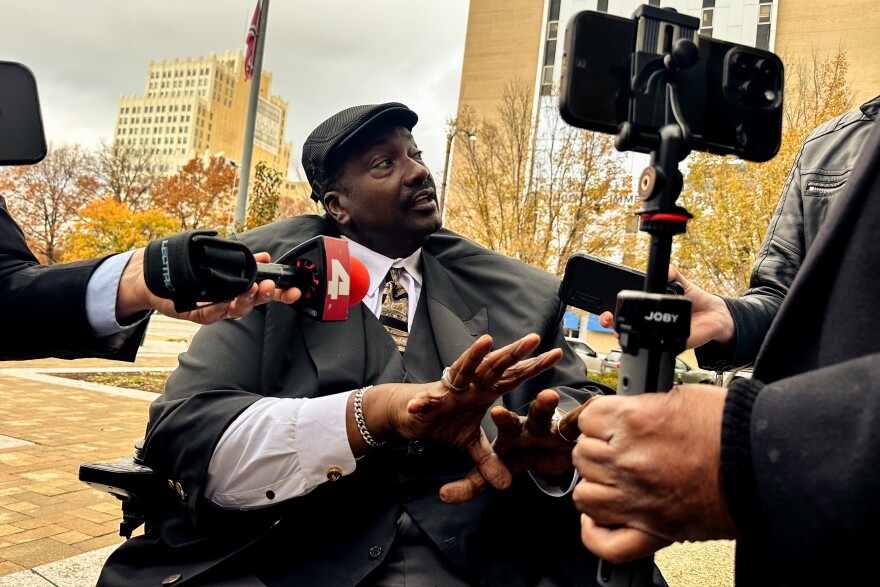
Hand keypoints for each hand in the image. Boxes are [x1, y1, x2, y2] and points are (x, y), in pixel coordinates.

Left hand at [118, 250, 300, 324]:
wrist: (156, 277)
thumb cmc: (189, 270)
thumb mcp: (219, 259)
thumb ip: (243, 261)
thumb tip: (264, 256)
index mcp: (238, 290)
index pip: (265, 293)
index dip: (282, 294)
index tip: (295, 292)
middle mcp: (230, 302)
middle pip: (254, 303)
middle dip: (266, 296)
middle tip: (271, 287)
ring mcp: (215, 309)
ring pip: (235, 310)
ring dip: (245, 301)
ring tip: (252, 289)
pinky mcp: (196, 314)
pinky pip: (211, 314)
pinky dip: (220, 308)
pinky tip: (225, 301)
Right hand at [379, 333, 562, 491]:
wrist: (409, 414)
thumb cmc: (443, 421)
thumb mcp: (471, 445)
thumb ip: (490, 461)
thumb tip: (506, 485)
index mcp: (484, 391)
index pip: (514, 376)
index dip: (534, 366)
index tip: (557, 354)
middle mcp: (470, 385)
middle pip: (496, 366)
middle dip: (514, 353)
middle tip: (534, 339)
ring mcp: (450, 389)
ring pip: (465, 369)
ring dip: (474, 356)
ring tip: (486, 342)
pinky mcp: (429, 401)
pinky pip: (430, 399)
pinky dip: (426, 400)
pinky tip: (425, 399)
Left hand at [439, 389, 590, 503]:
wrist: (557, 448)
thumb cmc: (526, 452)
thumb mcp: (502, 467)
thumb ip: (474, 482)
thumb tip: (443, 496)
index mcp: (510, 430)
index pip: (502, 424)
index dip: (499, 419)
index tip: (493, 412)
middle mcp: (529, 423)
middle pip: (523, 416)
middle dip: (513, 410)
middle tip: (506, 409)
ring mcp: (551, 425)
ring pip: (547, 414)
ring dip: (547, 406)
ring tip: (548, 397)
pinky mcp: (572, 429)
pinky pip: (579, 420)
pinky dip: (585, 414)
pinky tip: (594, 404)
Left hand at [572, 384, 738, 563]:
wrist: (766, 464)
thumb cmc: (731, 428)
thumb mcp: (680, 397)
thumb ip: (642, 405)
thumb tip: (624, 412)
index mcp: (633, 422)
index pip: (587, 419)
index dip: (598, 420)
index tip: (608, 424)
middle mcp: (628, 460)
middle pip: (583, 456)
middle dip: (597, 450)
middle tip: (618, 450)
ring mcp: (636, 499)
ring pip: (585, 495)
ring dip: (596, 486)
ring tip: (615, 480)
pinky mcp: (652, 530)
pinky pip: (603, 541)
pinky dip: (596, 531)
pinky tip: (601, 519)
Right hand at [597, 265, 734, 348]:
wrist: (715, 314)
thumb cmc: (696, 299)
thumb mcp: (682, 283)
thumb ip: (672, 274)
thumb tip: (666, 269)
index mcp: (651, 307)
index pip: (627, 309)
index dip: (614, 308)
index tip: (607, 307)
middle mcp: (651, 322)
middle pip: (623, 326)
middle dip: (610, 323)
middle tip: (607, 318)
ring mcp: (658, 335)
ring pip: (636, 340)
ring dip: (625, 336)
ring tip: (619, 329)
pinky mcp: (670, 344)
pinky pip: (659, 347)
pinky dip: (653, 344)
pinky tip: (649, 337)